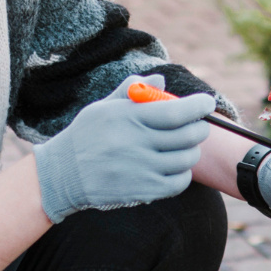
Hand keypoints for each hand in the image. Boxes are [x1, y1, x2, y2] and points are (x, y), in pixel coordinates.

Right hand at [34, 75, 212, 222]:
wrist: (63, 175)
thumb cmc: (86, 136)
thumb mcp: (103, 107)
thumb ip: (133, 91)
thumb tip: (160, 80)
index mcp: (128, 118)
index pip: (175, 111)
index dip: (198, 106)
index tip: (207, 102)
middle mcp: (136, 143)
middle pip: (188, 136)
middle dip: (200, 129)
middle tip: (199, 126)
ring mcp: (141, 169)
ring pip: (187, 159)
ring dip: (191, 152)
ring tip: (183, 147)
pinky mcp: (143, 191)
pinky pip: (179, 182)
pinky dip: (183, 174)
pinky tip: (174, 168)